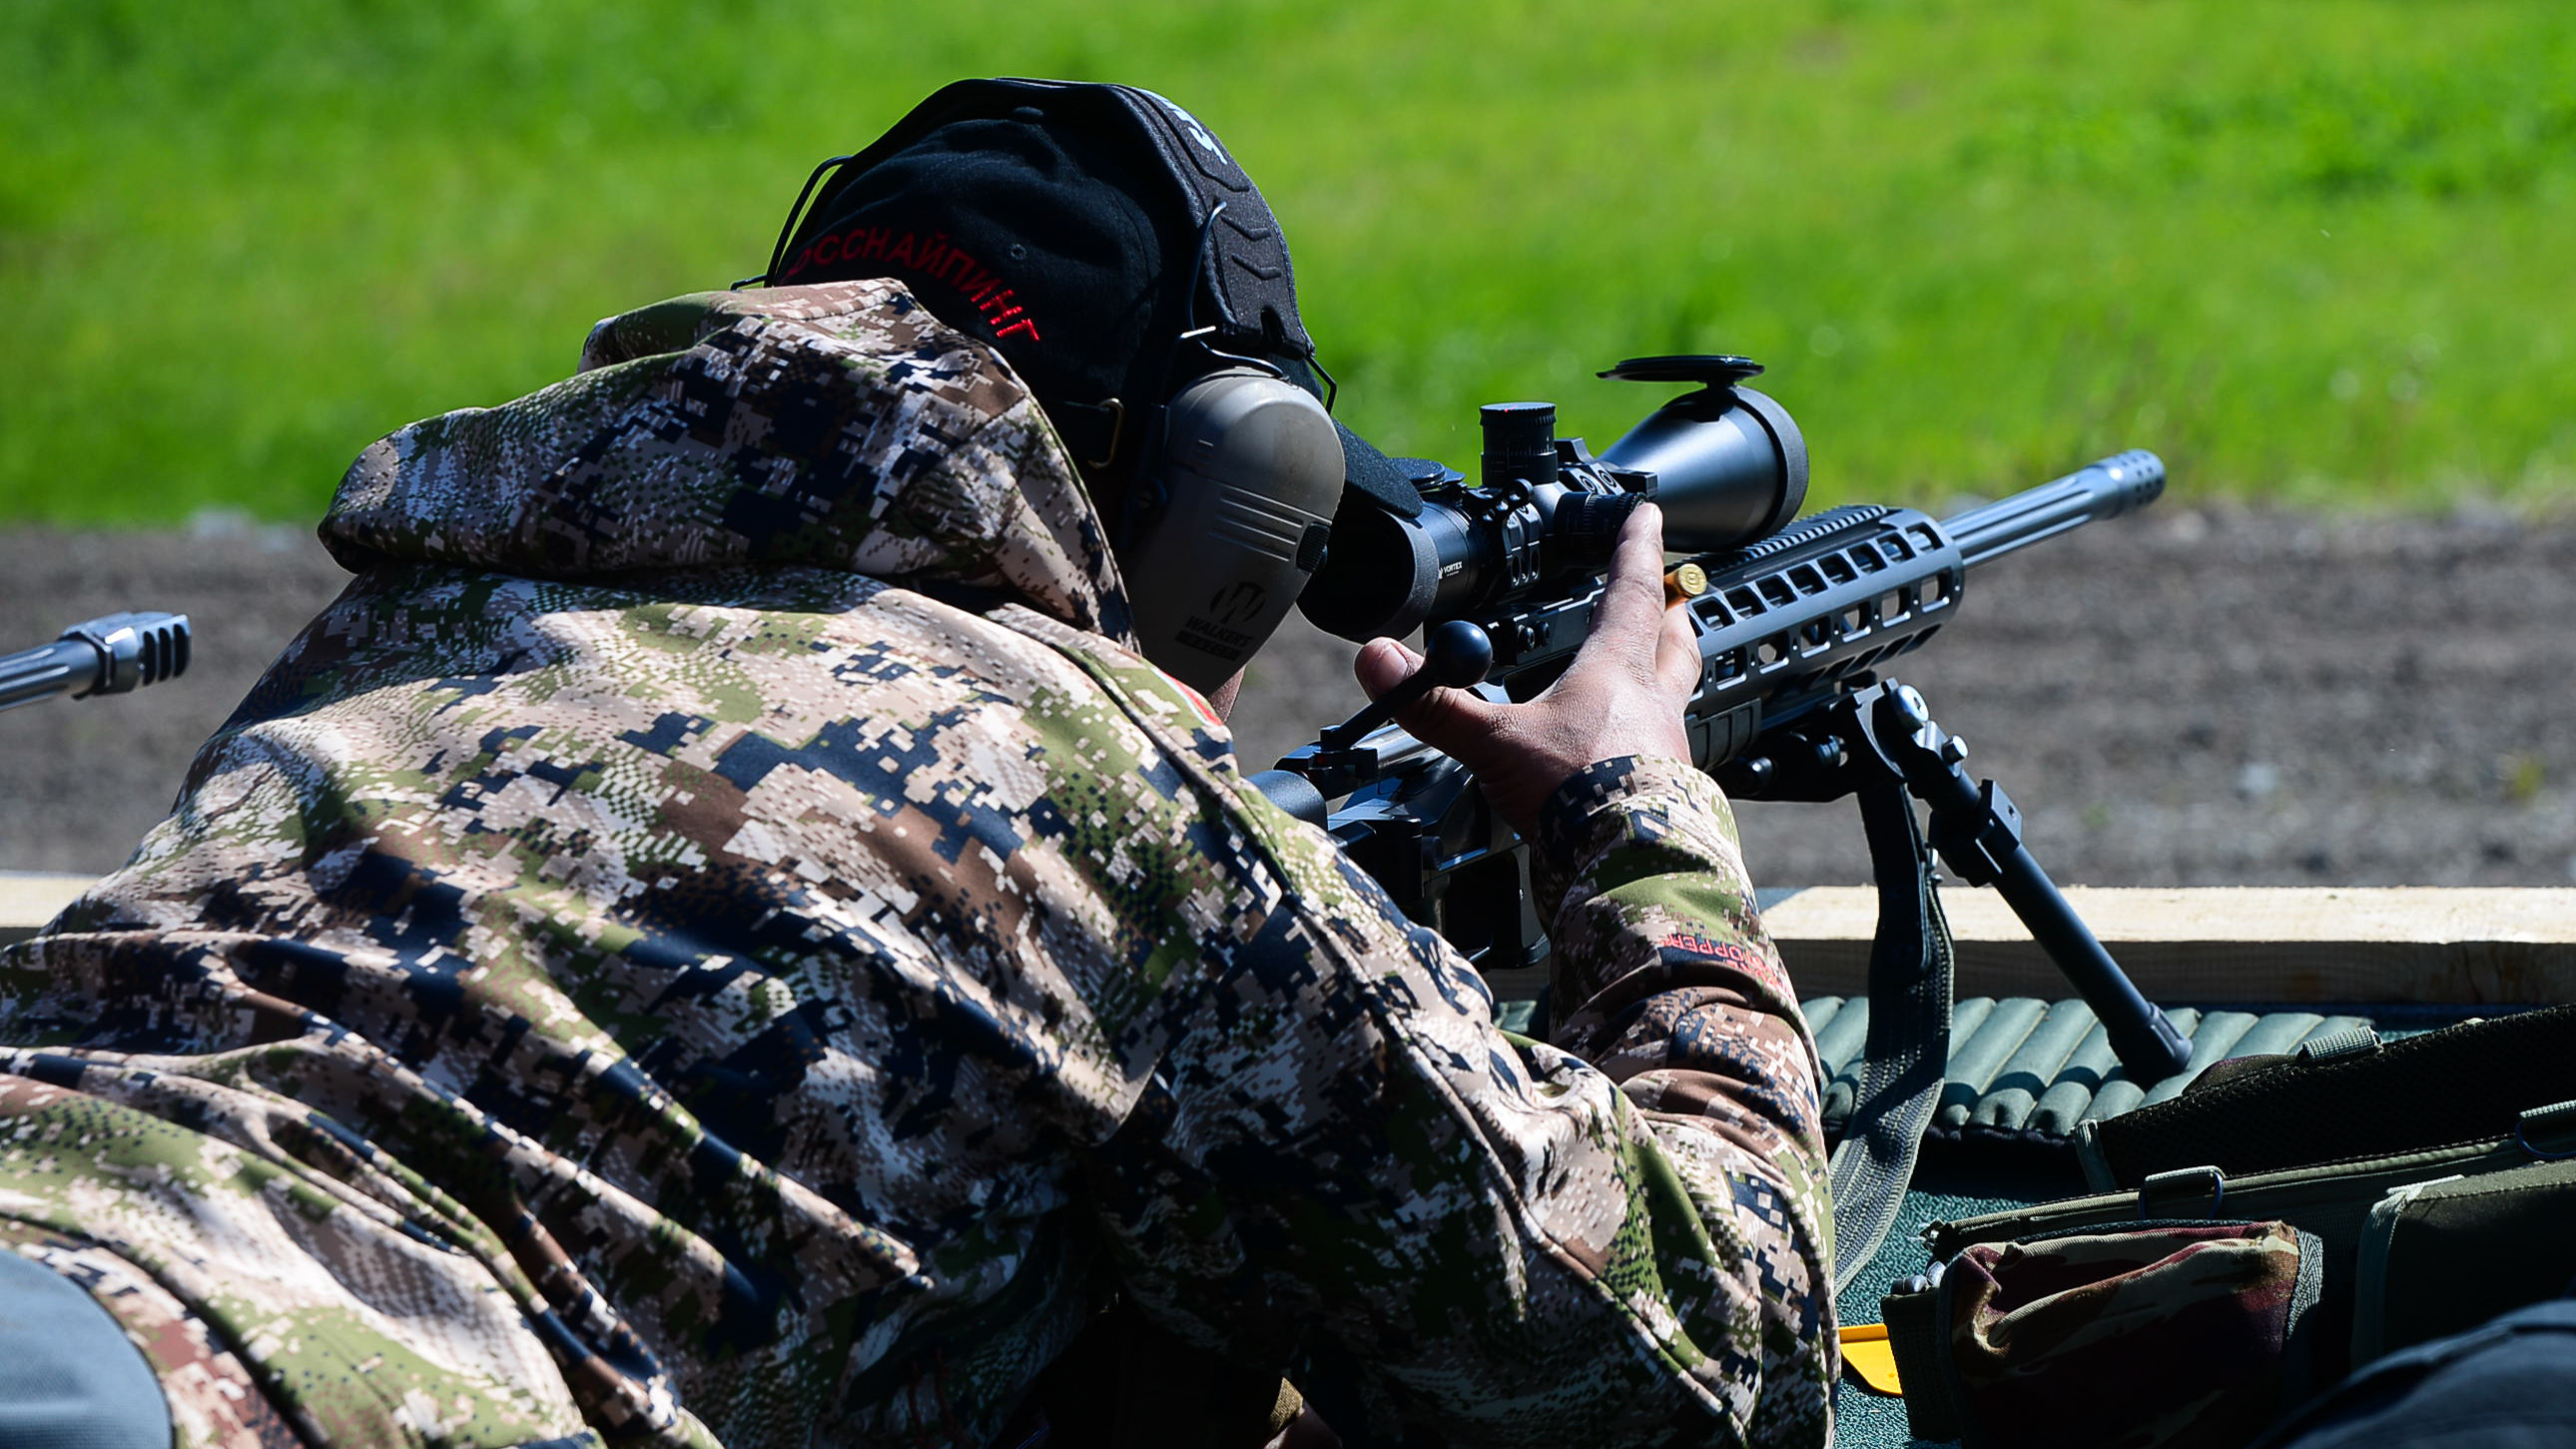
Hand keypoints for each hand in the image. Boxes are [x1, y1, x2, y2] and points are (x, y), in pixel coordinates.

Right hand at [1353, 503, 1699, 836]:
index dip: (1635, 545)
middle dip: (1670, 612)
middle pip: (1673, 640)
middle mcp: (1652, 702)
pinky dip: (1649, 736)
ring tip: (1650, 669)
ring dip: (1666, 673)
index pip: (1631, 589)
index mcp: (1616, 670)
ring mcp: (1666, 747)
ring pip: (1676, 693)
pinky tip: (1627, 751)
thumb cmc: (1576, 794)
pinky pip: (1663, 747)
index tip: (1645, 513)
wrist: (1628, 863)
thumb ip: (1435, 704)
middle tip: (1672, 593)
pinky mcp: (1666, 791)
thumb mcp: (1494, 743)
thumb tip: (1379, 660)